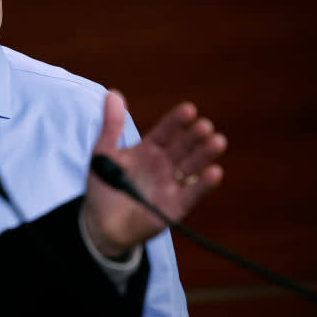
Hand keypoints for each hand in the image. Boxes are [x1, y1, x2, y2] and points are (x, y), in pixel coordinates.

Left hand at [82, 92, 225, 256]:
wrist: (100, 224)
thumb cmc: (103, 187)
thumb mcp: (104, 153)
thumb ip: (111, 126)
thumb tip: (112, 93)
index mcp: (149, 150)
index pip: (166, 131)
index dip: (176, 121)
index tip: (188, 109)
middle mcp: (164, 165)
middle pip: (183, 147)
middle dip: (194, 136)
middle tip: (205, 125)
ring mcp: (171, 185)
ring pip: (192, 166)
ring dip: (205, 155)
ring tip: (217, 141)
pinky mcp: (175, 206)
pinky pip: (192, 193)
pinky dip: (204, 184)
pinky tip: (214, 172)